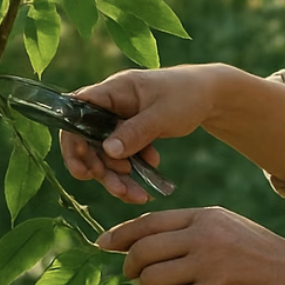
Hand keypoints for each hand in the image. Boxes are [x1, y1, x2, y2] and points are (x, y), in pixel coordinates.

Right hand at [60, 66, 214, 202]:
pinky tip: (152, 172)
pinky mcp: (131, 132)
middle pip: (89, 140)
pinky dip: (133, 169)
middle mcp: (111, 104)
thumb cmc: (186, 95)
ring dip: (117, 175)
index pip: (77, 112)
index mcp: (113, 90)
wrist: (210, 95)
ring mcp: (119, 119)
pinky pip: (123, 155)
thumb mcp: (162, 115)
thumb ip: (135, 132)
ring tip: (137, 195)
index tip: (83, 169)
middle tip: (118, 188)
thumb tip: (107, 151)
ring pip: (106, 152)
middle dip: (101, 168)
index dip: (73, 141)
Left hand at [96, 206, 284, 284]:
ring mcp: (209, 266)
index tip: (103, 244)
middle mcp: (203, 236)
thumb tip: (146, 242)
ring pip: (150, 280)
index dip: (121, 234)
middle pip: (143, 251)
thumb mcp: (227, 226)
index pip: (149, 222)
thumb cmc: (260, 253)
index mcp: (204, 216)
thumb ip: (191, 229)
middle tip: (134, 279)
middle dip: (130, 268)